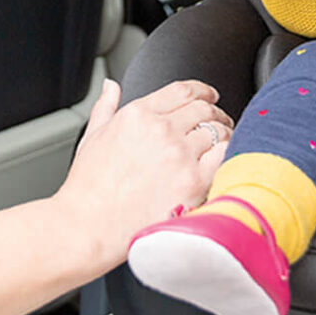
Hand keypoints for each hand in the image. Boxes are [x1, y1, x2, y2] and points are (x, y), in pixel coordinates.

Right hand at [56, 78, 232, 267]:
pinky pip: (224, 157)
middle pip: (204, 108)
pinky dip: (228, 154)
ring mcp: (180, 155)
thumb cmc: (87, 188)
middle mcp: (161, 130)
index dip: (202, 90)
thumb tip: (112, 87)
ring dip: (224, 132)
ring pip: (217, 131)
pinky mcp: (194, 182)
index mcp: (138, 114)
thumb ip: (106, 106)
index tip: (209, 95)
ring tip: (224, 139)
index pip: (183, 90)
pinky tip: (223, 159)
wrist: (88, 228)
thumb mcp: (92, 136)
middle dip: (216, 111)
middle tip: (220, 119)